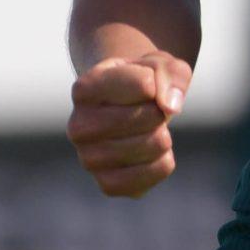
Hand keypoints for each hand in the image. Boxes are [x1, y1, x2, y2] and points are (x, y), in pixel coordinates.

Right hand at [67, 52, 191, 197]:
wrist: (127, 111)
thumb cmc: (143, 83)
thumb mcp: (159, 65)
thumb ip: (170, 74)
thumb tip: (170, 108)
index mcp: (84, 89)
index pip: (144, 84)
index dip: (157, 82)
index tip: (144, 84)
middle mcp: (78, 126)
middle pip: (148, 116)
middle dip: (160, 111)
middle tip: (147, 111)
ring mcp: (89, 159)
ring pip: (153, 146)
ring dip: (163, 137)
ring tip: (147, 131)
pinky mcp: (107, 184)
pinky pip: (154, 174)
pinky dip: (163, 163)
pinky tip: (149, 154)